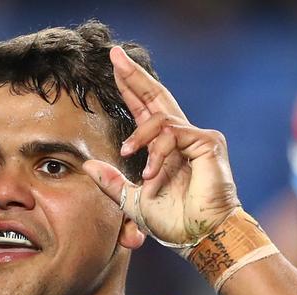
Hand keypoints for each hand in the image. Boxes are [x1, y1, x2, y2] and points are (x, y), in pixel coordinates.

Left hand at [83, 46, 240, 250]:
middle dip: (134, 75)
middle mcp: (184, 136)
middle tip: (115, 55)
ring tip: (130, 154)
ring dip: (139, 136)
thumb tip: (88, 165)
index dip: (131, 88)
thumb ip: (113, 182)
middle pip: (156, 95)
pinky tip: (151, 174)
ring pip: (160, 118)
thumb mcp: (133, 200)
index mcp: (167, 146)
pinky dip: (157, 153)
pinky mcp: (208, 143)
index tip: (115, 67)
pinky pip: (173, 135)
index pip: (146, 109)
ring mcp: (198, 137)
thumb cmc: (174, 222)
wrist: (199, 237)